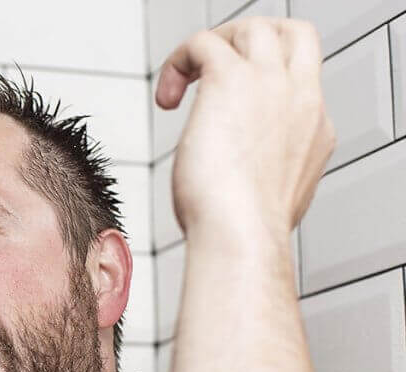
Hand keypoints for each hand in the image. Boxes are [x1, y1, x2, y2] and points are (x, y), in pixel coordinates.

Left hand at [156, 18, 334, 246]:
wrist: (241, 236)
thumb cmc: (243, 233)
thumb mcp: (267, 200)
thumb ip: (261, 176)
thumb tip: (234, 181)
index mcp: (313, 129)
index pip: (300, 82)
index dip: (265, 86)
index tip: (232, 113)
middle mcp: (300, 99)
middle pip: (291, 34)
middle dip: (250, 42)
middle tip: (213, 72)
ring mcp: (271, 84)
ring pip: (252, 28)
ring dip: (214, 46)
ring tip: (183, 84)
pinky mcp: (231, 79)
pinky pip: (203, 42)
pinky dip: (179, 61)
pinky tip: (166, 98)